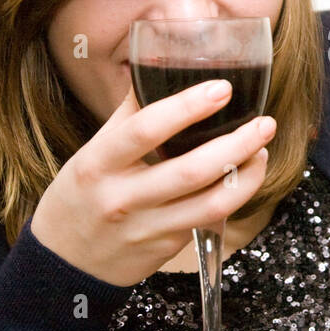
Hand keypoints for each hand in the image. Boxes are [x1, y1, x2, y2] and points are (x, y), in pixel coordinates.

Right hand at [30, 80, 275, 286]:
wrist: (65, 263)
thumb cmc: (81, 195)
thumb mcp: (92, 153)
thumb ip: (127, 115)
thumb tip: (158, 67)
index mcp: (98, 163)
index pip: (145, 129)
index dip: (187, 107)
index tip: (222, 88)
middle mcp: (122, 197)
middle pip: (190, 170)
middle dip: (236, 144)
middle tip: (265, 122)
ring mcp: (146, 227)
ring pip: (210, 203)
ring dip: (246, 175)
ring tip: (262, 151)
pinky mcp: (166, 248)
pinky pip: (207, 220)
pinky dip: (233, 197)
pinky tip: (244, 177)